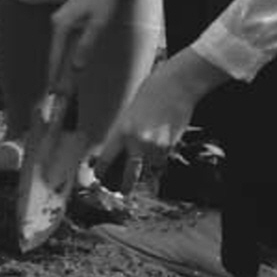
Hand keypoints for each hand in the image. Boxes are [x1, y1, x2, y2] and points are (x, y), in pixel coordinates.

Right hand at [48, 0, 130, 94]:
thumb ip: (86, 46)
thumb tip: (76, 68)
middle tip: (60, 95)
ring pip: (61, 50)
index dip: (54, 76)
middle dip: (57, 75)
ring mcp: (63, 21)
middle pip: (56, 55)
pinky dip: (68, 57)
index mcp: (61, 24)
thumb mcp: (99, 24)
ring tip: (65, 87)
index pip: (55, 57)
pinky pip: (66, 44)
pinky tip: (71, 66)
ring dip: (63, 68)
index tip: (53, 93)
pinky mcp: (71, 20)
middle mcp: (58, 23)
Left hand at [90, 48, 220, 180]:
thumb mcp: (129, 112)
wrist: (176, 85)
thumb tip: (118, 154)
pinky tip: (160, 144)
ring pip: (148, 169)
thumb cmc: (151, 93)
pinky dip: (159, 159)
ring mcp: (155, 146)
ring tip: (145, 158)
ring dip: (145, 169)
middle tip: (123, 191)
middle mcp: (137, 141)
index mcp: (122, 130)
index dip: (101, 171)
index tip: (100, 176)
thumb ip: (122, 133)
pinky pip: (161, 161)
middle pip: (129, 175)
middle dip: (125, 186)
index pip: (106, 159)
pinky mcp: (171, 146)